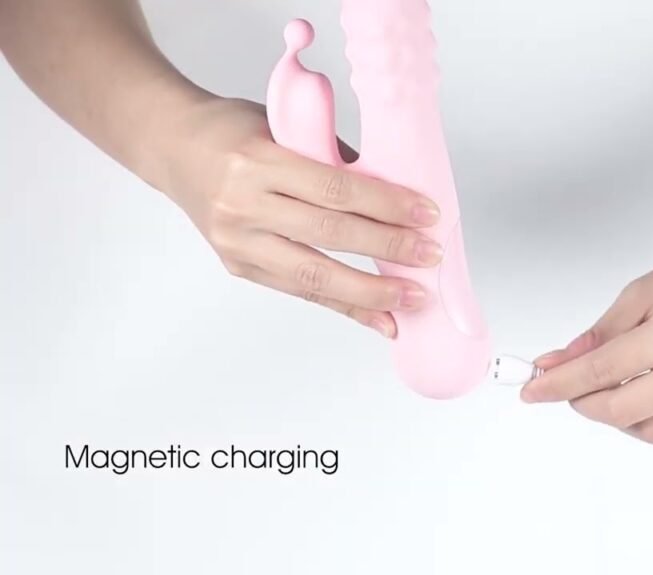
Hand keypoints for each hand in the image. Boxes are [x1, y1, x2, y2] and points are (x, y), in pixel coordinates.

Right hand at [156, 97, 442, 337]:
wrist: (172, 148)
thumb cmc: (233, 131)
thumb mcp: (283, 127)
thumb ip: (332, 159)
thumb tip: (395, 195)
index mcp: (257, 162)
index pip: (334, 189)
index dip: (385, 205)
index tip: (426, 214)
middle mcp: (243, 206)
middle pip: (328, 235)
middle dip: (387, 249)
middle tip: (430, 257)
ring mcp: (238, 242)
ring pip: (313, 277)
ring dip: (370, 293)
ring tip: (412, 299)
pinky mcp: (240, 267)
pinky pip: (301, 292)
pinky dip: (345, 306)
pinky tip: (379, 317)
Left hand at [521, 238, 652, 453]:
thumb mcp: (645, 290)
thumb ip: (600, 333)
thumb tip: (558, 364)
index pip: (602, 371)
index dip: (560, 384)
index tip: (535, 390)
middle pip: (623, 410)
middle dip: (586, 404)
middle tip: (578, 391)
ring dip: (624, 418)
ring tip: (627, 387)